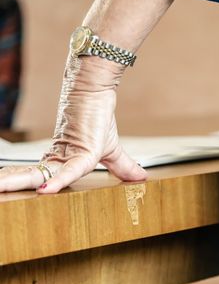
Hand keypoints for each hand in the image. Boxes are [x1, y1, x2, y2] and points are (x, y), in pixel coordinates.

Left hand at [0, 55, 146, 193]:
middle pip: (31, 177)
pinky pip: (70, 171)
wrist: (96, 92)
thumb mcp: (111, 151)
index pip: (38, 177)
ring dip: (16, 182)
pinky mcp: (82, 151)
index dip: (19, 183)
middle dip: (11, 185)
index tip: (2, 188)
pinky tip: (47, 190)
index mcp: (61, 161)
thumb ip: (122, 167)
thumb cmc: (99, 118)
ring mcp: (67, 154)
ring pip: (39, 174)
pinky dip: (59, 181)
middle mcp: (59, 158)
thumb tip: (141, 177)